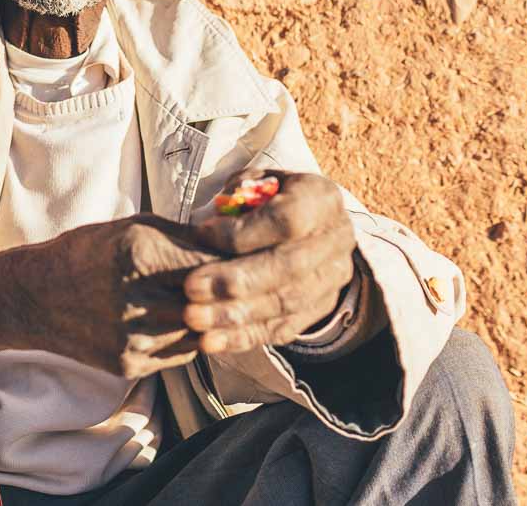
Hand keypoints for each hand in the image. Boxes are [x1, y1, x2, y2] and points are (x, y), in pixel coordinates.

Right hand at [0, 215, 222, 378]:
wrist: (36, 296)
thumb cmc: (88, 251)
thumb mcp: (134, 227)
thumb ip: (184, 235)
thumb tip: (232, 239)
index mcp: (140, 255)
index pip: (212, 263)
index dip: (233, 262)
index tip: (245, 259)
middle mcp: (138, 298)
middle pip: (211, 301)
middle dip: (225, 293)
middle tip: (238, 285)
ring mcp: (134, 337)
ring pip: (201, 332)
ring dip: (208, 318)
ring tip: (206, 303)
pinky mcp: (131, 364)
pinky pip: (181, 353)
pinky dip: (186, 337)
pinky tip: (176, 320)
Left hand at [182, 170, 356, 353]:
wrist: (303, 225)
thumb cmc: (266, 200)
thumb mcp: (253, 185)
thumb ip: (236, 198)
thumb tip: (210, 228)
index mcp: (321, 199)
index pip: (288, 219)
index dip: (243, 231)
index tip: (199, 234)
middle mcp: (336, 240)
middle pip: (289, 266)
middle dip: (236, 280)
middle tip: (191, 288)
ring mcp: (332, 279)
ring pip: (285, 303)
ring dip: (235, 315)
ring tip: (193, 317)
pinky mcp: (319, 309)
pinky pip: (282, 328)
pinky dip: (243, 337)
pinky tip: (210, 341)